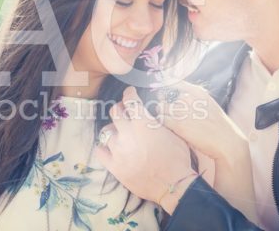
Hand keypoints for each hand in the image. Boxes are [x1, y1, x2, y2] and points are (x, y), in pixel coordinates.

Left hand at [94, 87, 197, 213]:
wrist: (174, 186)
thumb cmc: (178, 159)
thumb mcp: (172, 133)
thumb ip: (157, 121)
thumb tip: (150, 112)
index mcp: (143, 123)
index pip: (130, 101)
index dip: (129, 94)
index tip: (130, 93)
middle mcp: (127, 134)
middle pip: (115, 112)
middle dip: (120, 108)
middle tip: (124, 110)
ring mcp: (118, 151)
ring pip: (106, 131)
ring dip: (114, 129)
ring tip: (119, 132)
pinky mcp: (114, 167)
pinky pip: (100, 151)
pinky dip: (103, 146)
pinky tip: (109, 146)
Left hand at [156, 81, 247, 163]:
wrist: (228, 142)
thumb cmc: (219, 126)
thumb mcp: (209, 104)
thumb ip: (194, 97)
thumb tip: (179, 95)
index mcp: (197, 92)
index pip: (173, 82)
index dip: (164, 86)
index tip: (161, 90)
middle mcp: (189, 98)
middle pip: (164, 94)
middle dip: (162, 101)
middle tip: (162, 107)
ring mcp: (183, 111)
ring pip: (161, 106)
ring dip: (161, 112)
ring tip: (166, 118)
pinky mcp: (179, 124)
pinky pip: (162, 119)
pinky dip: (162, 122)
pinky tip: (168, 126)